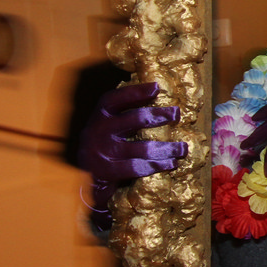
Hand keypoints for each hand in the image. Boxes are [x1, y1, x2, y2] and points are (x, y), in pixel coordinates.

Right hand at [78, 82, 184, 210]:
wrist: (83, 178)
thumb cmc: (105, 146)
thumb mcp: (108, 126)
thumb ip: (124, 114)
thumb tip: (157, 95)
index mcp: (100, 116)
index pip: (115, 99)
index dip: (136, 92)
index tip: (157, 87)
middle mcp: (99, 131)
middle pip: (135, 119)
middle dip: (159, 115)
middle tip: (176, 114)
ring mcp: (103, 152)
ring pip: (143, 147)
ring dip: (167, 148)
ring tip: (183, 148)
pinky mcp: (108, 171)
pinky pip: (139, 167)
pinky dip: (158, 165)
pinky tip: (171, 164)